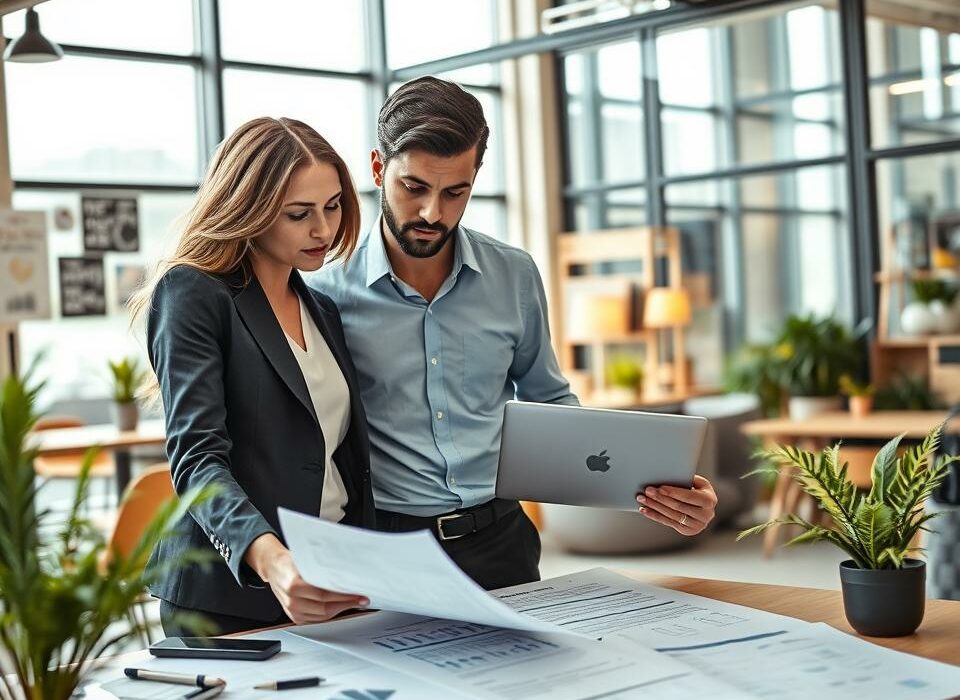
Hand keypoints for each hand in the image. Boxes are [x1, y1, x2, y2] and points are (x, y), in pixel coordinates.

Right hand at [245, 534, 367, 624]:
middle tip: (361, 599)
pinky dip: (330, 613)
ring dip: (341, 609)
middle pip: (325, 607)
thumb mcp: (304, 559)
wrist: (274, 568)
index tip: (358, 592)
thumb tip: (347, 572)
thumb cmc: (290, 561)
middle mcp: (292, 599)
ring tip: (354, 602)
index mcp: (294, 583)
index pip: (324, 594)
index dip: (343, 595)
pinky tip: (340, 606)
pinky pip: (317, 619)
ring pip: (323, 615)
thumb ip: (322, 567)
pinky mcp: (295, 617)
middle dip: (346, 603)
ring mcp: (292, 610)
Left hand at [636, 474, 716, 535]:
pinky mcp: (687, 531)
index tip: (660, 487)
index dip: (674, 492)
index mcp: (710, 500)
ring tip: (642, 498)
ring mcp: (697, 525)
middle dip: (661, 498)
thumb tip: (670, 475)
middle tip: (647, 491)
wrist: (704, 507)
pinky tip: (644, 509)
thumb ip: (688, 479)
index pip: (689, 497)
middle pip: (678, 506)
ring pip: (671, 515)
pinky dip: (654, 515)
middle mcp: (705, 515)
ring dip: (654, 506)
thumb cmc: (698, 489)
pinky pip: (667, 522)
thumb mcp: (699, 482)